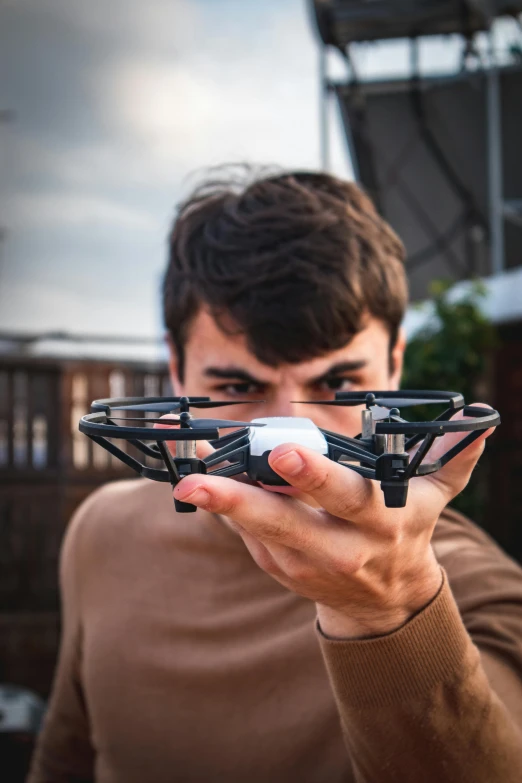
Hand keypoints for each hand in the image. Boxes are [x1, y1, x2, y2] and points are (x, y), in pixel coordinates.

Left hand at [172, 407, 492, 638]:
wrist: (387, 597)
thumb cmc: (407, 528)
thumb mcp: (436, 495)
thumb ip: (452, 457)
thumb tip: (475, 419)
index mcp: (378, 519)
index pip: (346, 496)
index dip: (315, 477)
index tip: (282, 455)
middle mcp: (339, 546)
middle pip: (285, 523)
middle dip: (241, 500)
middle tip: (197, 478)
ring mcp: (304, 564)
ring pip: (255, 532)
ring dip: (217, 501)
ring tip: (182, 474)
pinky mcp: (280, 569)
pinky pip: (247, 535)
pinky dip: (222, 508)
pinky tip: (200, 478)